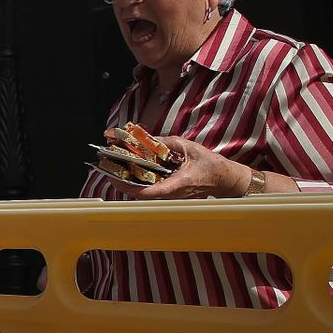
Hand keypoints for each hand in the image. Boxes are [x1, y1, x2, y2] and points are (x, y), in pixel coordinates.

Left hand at [118, 136, 250, 199]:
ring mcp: (169, 194)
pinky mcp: (169, 191)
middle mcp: (170, 193)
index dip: (129, 186)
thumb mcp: (188, 147)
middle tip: (108, 168)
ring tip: (115, 165)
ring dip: (128, 178)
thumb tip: (147, 138)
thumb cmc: (210, 165)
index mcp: (176, 184)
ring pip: (143, 189)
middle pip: (140, 191)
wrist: (224, 178)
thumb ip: (167, 142)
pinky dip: (138, 177)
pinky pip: (150, 186)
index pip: (148, 192)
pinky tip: (130, 167)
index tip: (115, 178)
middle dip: (123, 180)